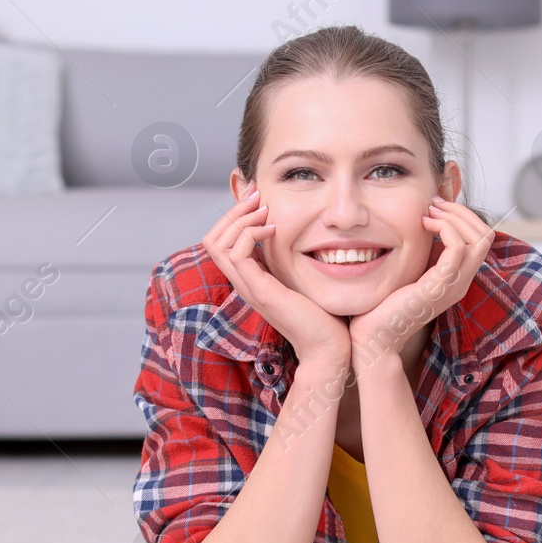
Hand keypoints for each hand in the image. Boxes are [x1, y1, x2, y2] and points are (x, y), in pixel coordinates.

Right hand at [204, 186, 351, 369]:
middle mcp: (244, 283)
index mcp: (250, 278)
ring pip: (217, 243)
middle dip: (233, 211)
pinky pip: (237, 253)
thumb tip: (297, 231)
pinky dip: (251, 233)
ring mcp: (248, 288)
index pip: (221, 241)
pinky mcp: (260, 291)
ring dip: (240, 219)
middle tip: (258, 196)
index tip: (258, 196)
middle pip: (212, 239)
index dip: (235, 215)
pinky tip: (274, 229)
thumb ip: (292, 258)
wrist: (329, 347)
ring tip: (265, 210)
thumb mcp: (302, 276)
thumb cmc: (322, 314)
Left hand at [348, 195, 494, 369]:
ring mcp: (453, 285)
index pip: (481, 239)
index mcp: (457, 278)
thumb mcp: (411, 271)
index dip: (463, 216)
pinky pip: (458, 248)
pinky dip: (445, 228)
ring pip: (479, 239)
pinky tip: (423, 225)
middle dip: (461, 211)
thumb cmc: (385, 304)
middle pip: (486, 235)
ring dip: (454, 217)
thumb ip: (423, 252)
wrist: (375, 336)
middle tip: (433, 205)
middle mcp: (461, 282)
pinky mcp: (439, 286)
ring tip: (428, 212)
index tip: (435, 207)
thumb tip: (424, 222)